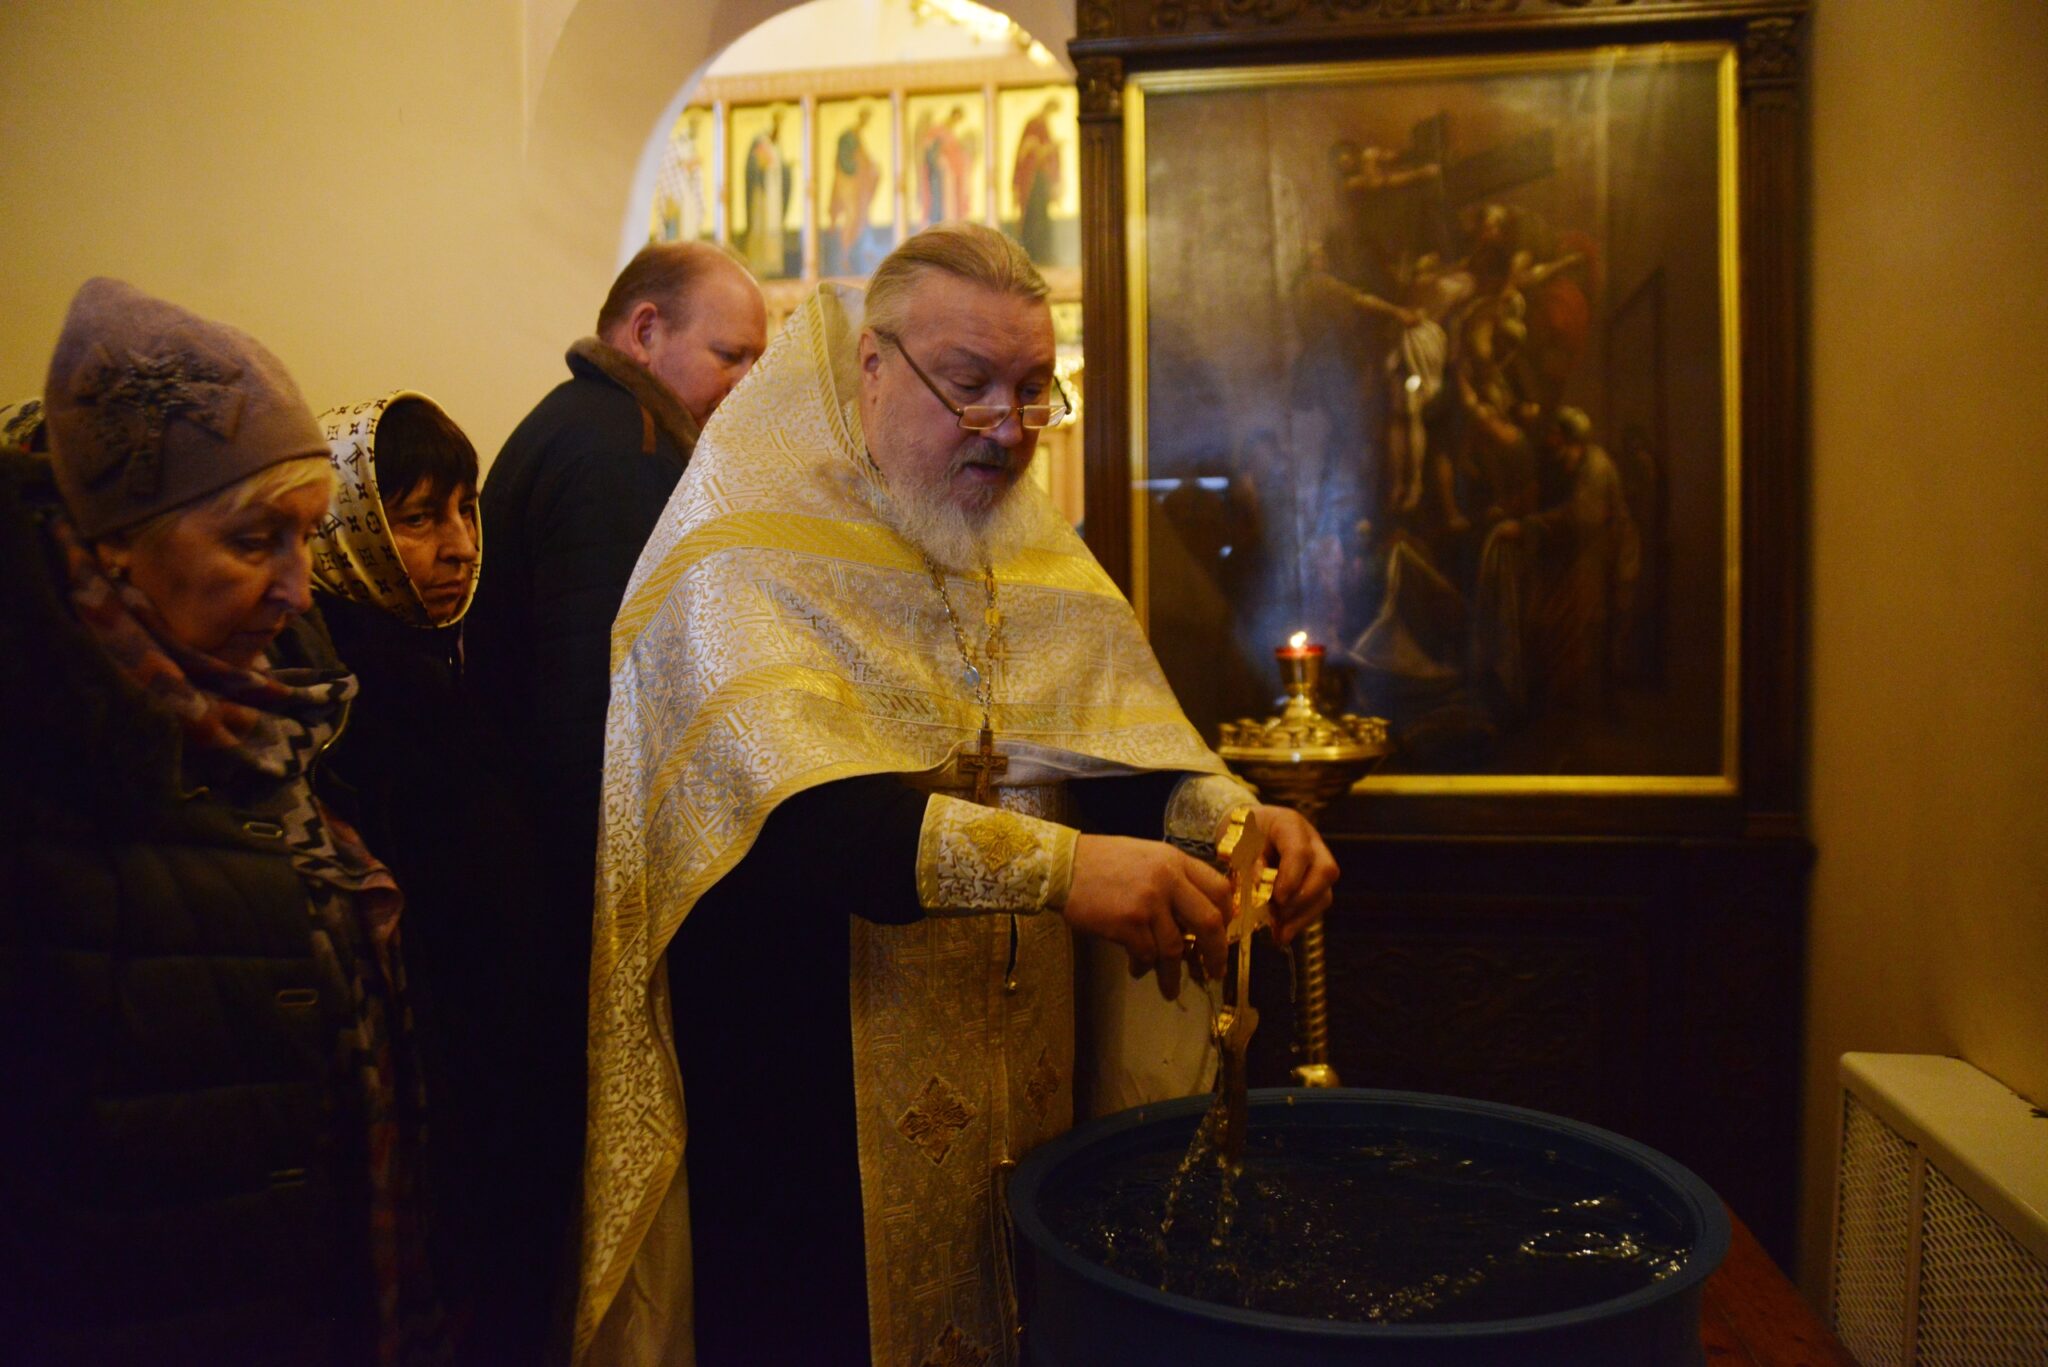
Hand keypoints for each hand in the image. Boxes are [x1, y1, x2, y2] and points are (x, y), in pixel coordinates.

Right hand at [1064, 835, 1232, 999]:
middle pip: (1210, 922)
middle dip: (1216, 953)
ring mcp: (1149, 902)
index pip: (1219, 888)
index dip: (1227, 915)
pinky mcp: (1128, 923)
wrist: (1062, 865)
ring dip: (1173, 973)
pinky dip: (1144, 966)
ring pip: (1175, 948)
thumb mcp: (1146, 857)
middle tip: (1213, 971)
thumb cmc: (1101, 861)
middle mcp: (1168, 879)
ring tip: (1170, 988)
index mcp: (1175, 860)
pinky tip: (1137, 969)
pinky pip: (1146, 954)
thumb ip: (1172, 878)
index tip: (1223, 934)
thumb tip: (1192, 916)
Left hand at [1249, 806, 1339, 945]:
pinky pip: (1317, 904)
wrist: (1246, 829)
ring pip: (1325, 893)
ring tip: (1279, 932)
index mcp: (1290, 824)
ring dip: (1302, 917)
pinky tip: (1282, 934)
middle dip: (1302, 900)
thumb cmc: (1241, 834)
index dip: (1292, 878)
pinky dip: (1300, 921)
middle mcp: (1312, 842)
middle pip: (1325, 871)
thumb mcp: (1237, 843)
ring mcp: (1318, 862)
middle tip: (1278, 915)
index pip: (1300, 851)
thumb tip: (1262, 891)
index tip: (1277, 898)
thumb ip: (1249, 864)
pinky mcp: (1316, 882)